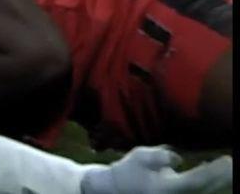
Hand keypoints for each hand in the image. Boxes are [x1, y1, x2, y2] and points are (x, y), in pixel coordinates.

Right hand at [81, 146, 231, 193]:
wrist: (118, 189)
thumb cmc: (128, 171)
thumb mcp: (139, 156)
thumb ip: (160, 156)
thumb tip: (179, 158)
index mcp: (168, 189)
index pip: (196, 181)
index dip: (213, 172)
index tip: (227, 160)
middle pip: (207, 188)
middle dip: (222, 176)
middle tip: (233, 162)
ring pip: (206, 190)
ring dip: (219, 178)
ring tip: (229, 165)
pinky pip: (200, 189)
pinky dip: (209, 180)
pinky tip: (213, 168)